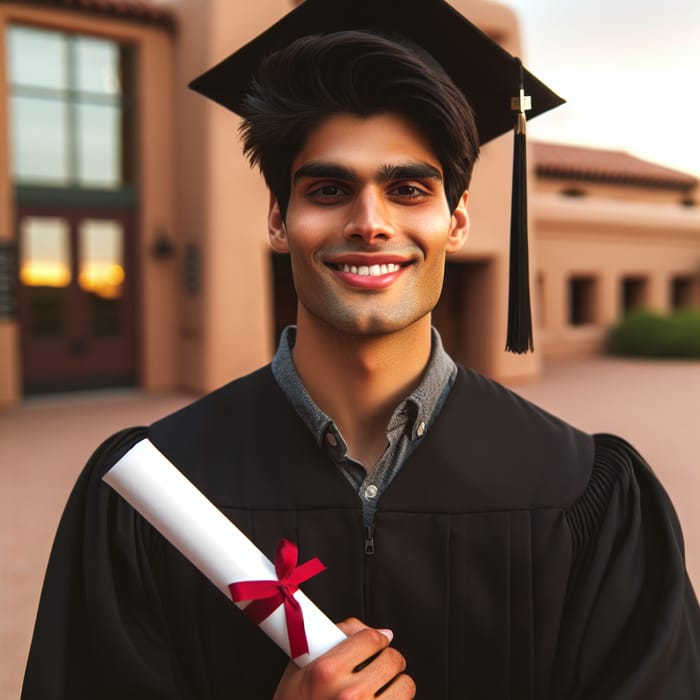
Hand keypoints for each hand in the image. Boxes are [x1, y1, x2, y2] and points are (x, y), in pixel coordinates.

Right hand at [272, 618, 415, 698]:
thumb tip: (378, 631)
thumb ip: (334, 638)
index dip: (374, 637)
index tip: (373, 642)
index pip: (371, 638)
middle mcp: (349, 696)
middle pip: (392, 660)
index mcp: (327, 673)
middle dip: (387, 657)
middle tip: (377, 663)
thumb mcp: (299, 667)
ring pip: (405, 685)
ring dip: (395, 683)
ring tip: (380, 686)